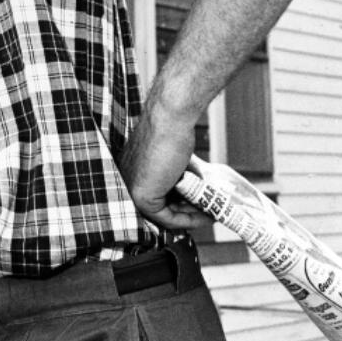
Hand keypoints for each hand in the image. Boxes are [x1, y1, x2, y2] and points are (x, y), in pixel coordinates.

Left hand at [119, 111, 213, 232]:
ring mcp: (132, 191)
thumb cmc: (173, 132)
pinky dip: (190, 221)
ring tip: (214, 212)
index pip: (157, 198)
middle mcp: (128, 182)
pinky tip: (208, 215)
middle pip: (162, 208)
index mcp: (131, 173)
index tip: (203, 206)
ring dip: (193, 217)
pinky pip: (168, 219)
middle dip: (190, 212)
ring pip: (167, 215)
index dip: (183, 205)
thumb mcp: (175, 160)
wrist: (170, 119)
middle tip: (211, 211)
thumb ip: (180, 177)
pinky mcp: (142, 197)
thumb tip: (197, 193)